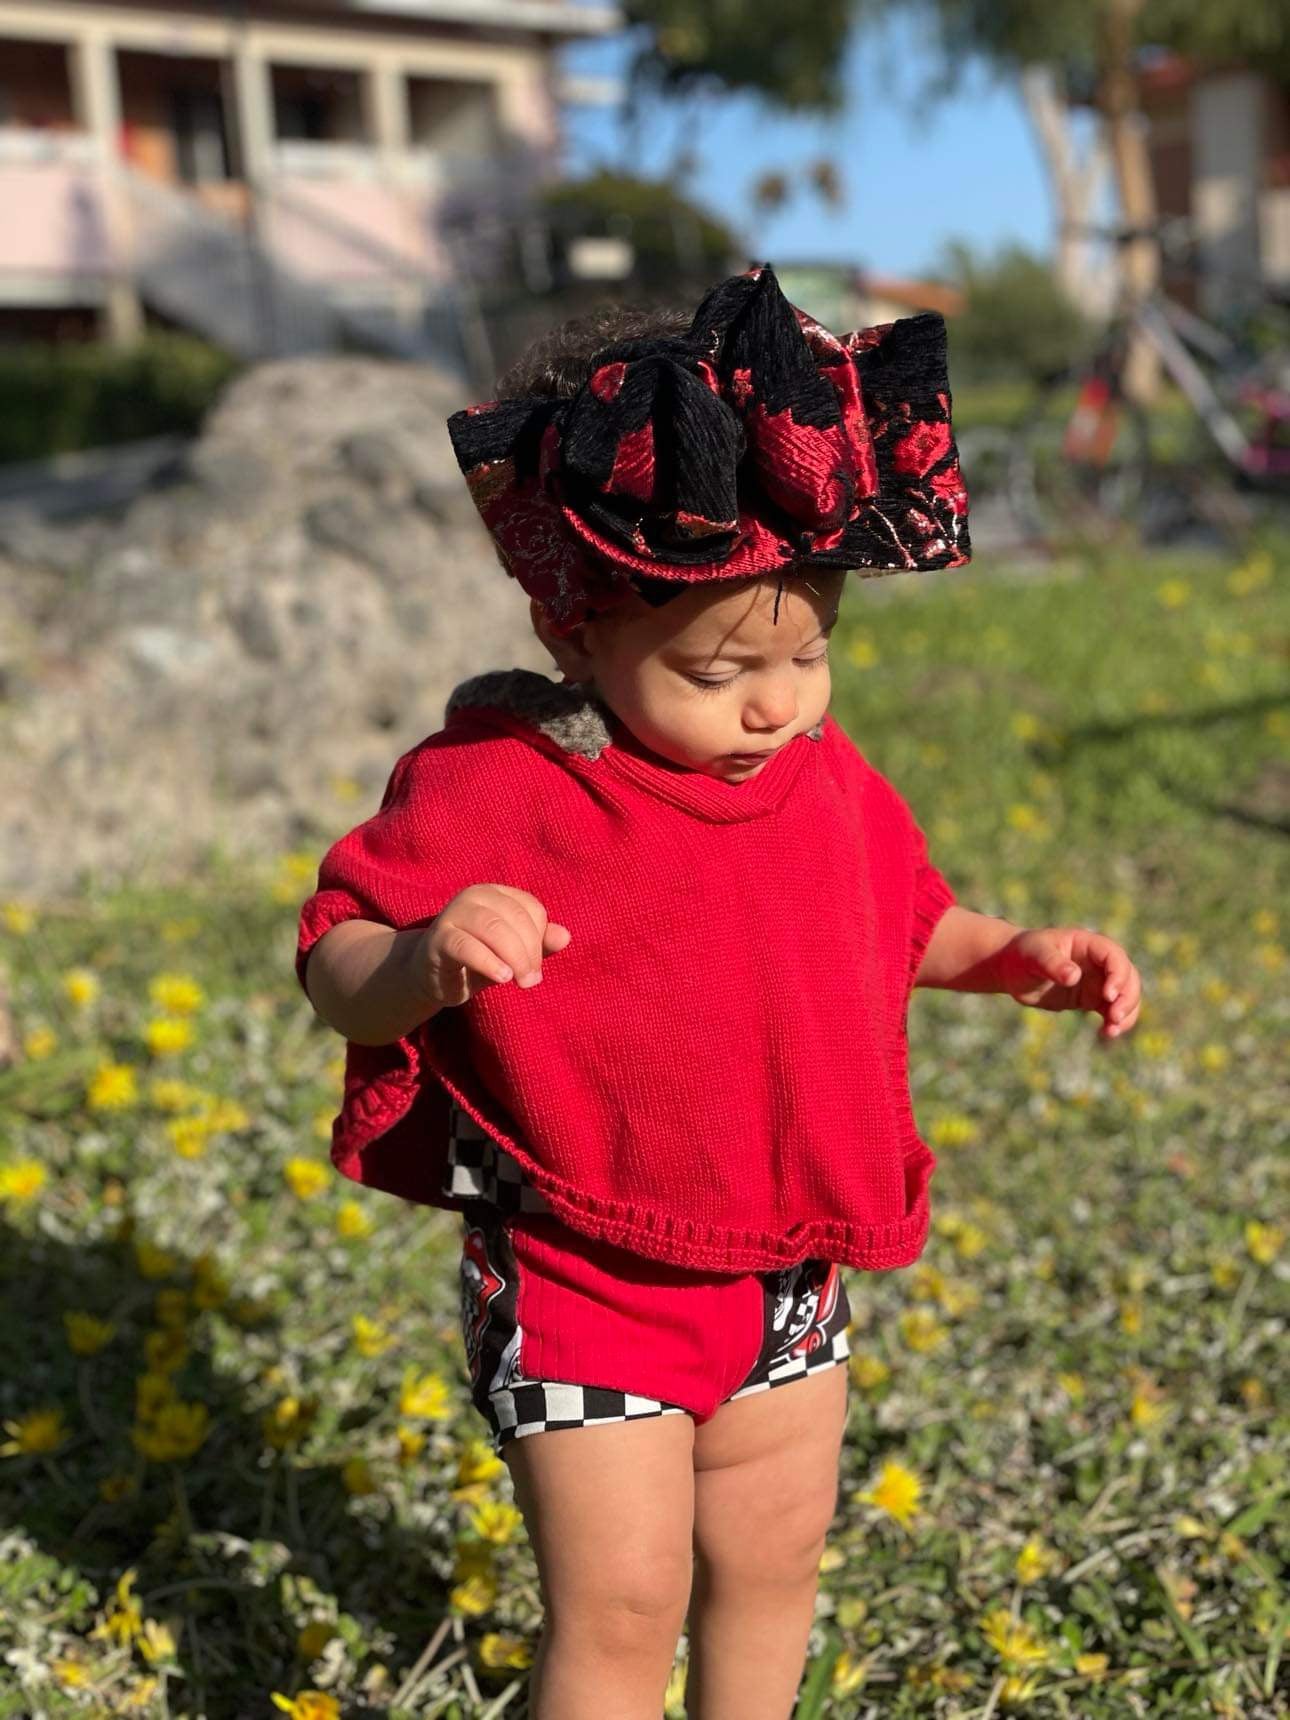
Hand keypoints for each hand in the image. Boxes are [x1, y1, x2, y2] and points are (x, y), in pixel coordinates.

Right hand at [418, 884, 571, 1008]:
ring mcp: (453, 915)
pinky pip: (467, 947)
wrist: (431, 976)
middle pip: (515, 918)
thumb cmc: (478, 959)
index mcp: (495, 894)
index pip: (531, 908)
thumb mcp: (512, 952)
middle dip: (530, 952)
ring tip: (520, 980)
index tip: (535, 966)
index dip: (540, 938)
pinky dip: (489, 962)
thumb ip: (539, 944)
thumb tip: (565, 936)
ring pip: (492, 928)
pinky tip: (502, 978)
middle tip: (531, 980)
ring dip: (514, 957)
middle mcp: (474, 896)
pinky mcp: (439, 939)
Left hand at [995, 926, 1141, 1042]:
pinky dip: (1115, 1022)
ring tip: (1111, 1031)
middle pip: (1128, 977)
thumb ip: (1052, 964)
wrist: (1011, 969)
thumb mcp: (1033, 956)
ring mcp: (1097, 980)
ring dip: (1126, 1013)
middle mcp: (1098, 962)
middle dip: (1127, 998)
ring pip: (1125, 996)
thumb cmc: (1021, 955)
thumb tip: (1074, 976)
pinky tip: (1105, 1033)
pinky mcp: (1092, 998)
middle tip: (1114, 1018)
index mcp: (1087, 944)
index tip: (1107, 996)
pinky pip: (1112, 1010)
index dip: (1118, 975)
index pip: (1114, 956)